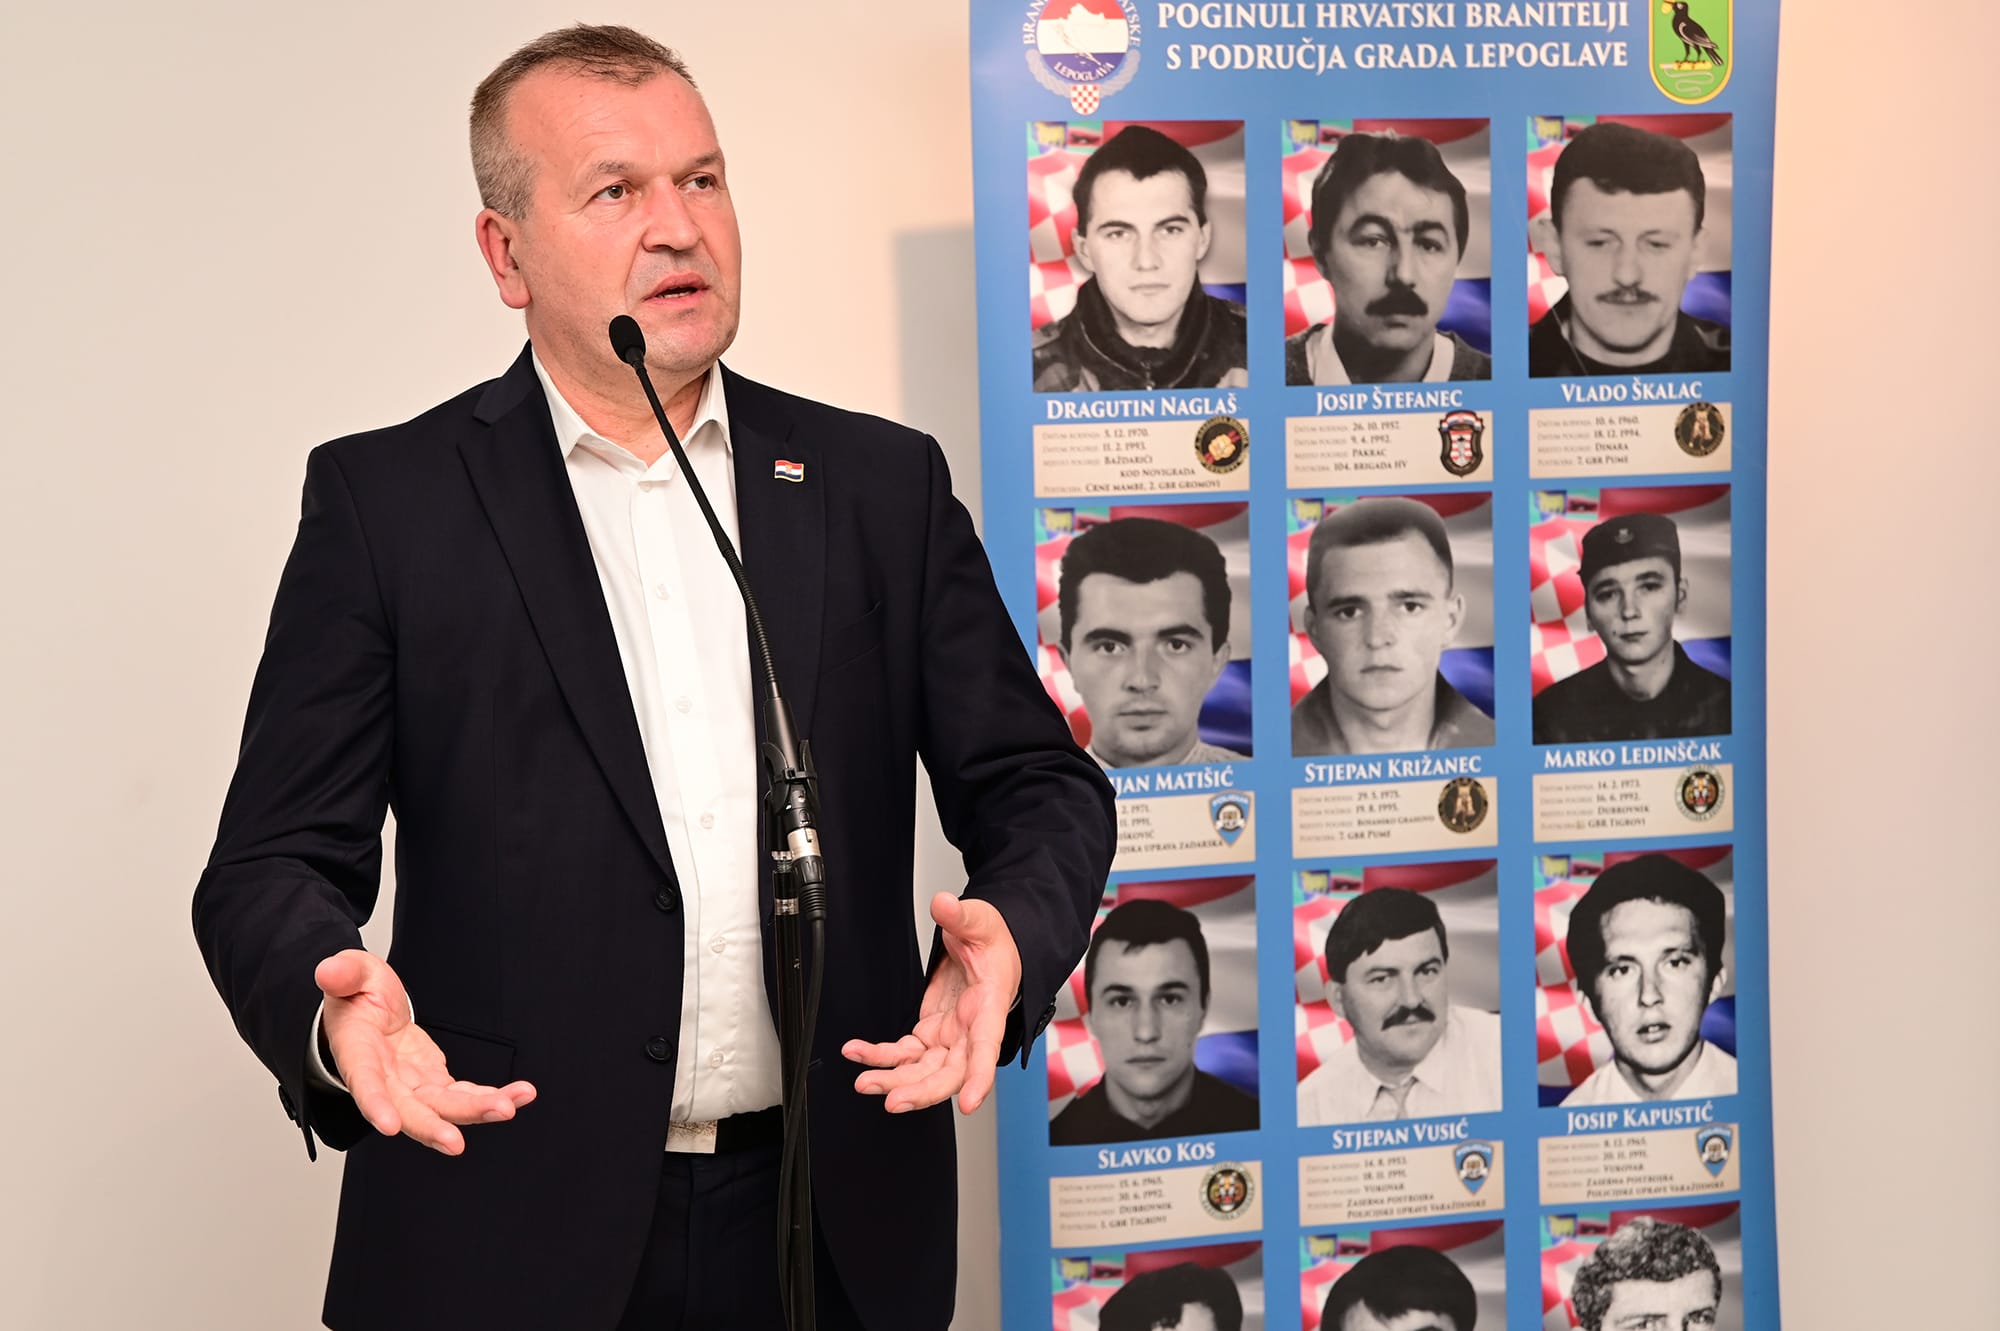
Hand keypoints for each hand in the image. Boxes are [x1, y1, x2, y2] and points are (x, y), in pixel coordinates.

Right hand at [315, 949, 536, 1154]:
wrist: (368, 1014)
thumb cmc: (356, 997)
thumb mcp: (350, 975)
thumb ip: (343, 975)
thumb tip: (328, 971)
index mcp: (358, 1054)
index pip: (364, 1082)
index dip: (376, 1105)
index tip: (390, 1126)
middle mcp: (384, 1081)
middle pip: (409, 1111)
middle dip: (433, 1128)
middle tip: (457, 1144)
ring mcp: (411, 1086)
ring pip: (444, 1108)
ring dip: (476, 1111)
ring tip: (510, 1107)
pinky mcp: (434, 1083)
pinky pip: (464, 1095)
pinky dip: (491, 1097)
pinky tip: (520, 1096)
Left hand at [842, 893, 1021, 1114]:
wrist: (989, 948)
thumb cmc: (995, 943)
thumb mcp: (981, 923)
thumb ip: (961, 916)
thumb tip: (943, 905)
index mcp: (988, 1009)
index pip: (987, 1049)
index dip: (979, 1079)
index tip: (971, 1103)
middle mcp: (970, 1032)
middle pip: (950, 1074)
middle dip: (921, 1091)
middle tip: (891, 1099)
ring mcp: (950, 1037)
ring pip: (923, 1072)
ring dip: (894, 1080)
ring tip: (863, 1081)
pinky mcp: (931, 1034)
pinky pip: (904, 1054)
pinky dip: (880, 1057)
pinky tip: (858, 1052)